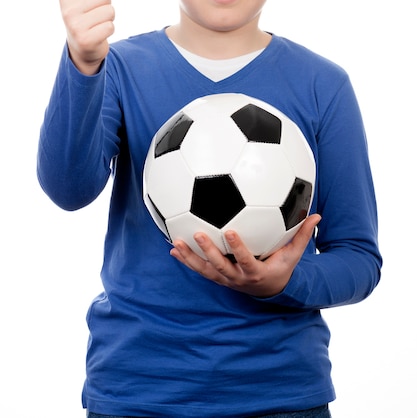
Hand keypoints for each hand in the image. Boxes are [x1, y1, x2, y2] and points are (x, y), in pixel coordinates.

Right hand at [59, 0, 114, 74]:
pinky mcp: (85, 40)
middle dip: (106, 5)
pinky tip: (98, 35)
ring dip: (108, 19)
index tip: (90, 3)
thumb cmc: (84, 14)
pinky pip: (110, 27)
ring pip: (110, 11)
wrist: (82, 48)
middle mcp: (66, 10)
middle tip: (95, 16)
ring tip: (97, 25)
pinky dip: (109, 31)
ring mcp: (74, 26)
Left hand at [170, 214, 320, 297]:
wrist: (268, 290)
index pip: (246, 260)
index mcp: (255, 271)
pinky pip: (198, 269)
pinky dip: (186, 260)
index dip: (238, 248)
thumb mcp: (292, 254)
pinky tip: (173, 248)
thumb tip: (317, 215)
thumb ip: (302, 235)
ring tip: (178, 243)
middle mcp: (237, 277)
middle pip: (221, 266)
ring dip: (191, 257)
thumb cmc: (280, 267)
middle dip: (209, 251)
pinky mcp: (216, 277)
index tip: (230, 231)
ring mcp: (225, 279)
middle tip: (198, 233)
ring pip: (205, 270)